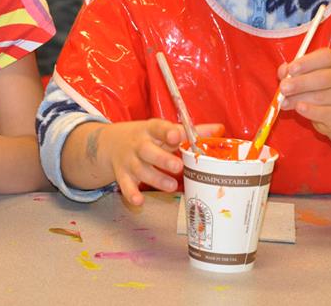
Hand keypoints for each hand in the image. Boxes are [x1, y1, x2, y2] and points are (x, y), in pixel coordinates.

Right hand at [95, 120, 223, 205]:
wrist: (110, 143)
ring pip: (140, 170)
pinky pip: (126, 186)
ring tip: (171, 186)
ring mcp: (129, 161)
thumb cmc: (147, 137)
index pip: (158, 128)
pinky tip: (139, 202)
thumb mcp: (163, 130)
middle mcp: (138, 145)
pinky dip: (131, 194)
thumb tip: (219, 129)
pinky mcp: (123, 175)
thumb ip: (190, 132)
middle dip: (162, 159)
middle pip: (147, 151)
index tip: (176, 136)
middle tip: (178, 167)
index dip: (167, 132)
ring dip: (156, 179)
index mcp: (151, 130)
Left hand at [278, 48, 330, 133]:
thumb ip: (291, 71)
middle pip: (324, 78)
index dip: (307, 62)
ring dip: (299, 99)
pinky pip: (325, 113)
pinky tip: (299, 108)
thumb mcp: (304, 75)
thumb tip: (283, 72)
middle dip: (300, 83)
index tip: (291, 69)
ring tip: (284, 101)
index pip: (325, 57)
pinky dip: (310, 111)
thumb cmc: (316, 88)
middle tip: (283, 88)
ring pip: (322, 96)